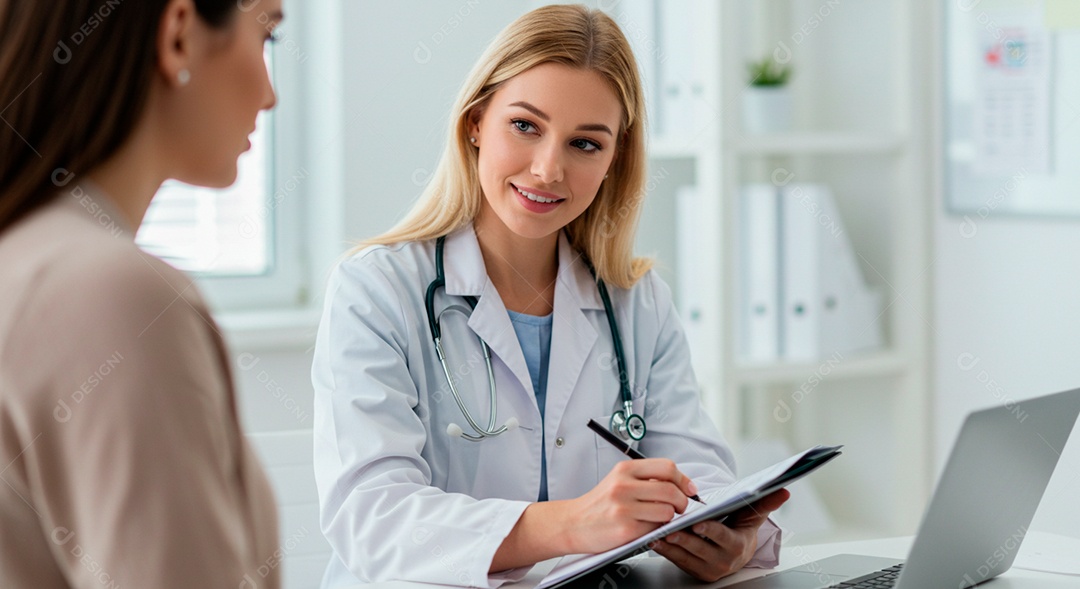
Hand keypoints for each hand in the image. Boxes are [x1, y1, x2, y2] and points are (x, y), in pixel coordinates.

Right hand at [563, 459, 697, 553]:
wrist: (573, 523)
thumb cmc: (600, 504)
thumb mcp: (619, 481)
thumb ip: (646, 479)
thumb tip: (681, 484)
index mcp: (625, 469)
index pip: (667, 467)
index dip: (683, 480)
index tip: (689, 489)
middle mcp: (624, 485)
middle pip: (671, 490)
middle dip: (682, 502)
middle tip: (679, 507)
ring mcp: (624, 507)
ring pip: (667, 511)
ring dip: (669, 518)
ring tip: (658, 518)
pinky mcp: (626, 529)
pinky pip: (655, 528)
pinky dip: (655, 530)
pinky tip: (645, 528)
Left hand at [652, 488, 789, 581]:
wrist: (735, 552)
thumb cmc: (740, 530)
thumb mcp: (753, 516)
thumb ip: (766, 503)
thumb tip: (783, 490)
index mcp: (737, 546)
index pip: (723, 538)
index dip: (710, 530)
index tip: (698, 522)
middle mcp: (722, 561)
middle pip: (700, 548)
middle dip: (684, 538)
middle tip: (670, 527)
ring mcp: (706, 568)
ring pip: (685, 556)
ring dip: (669, 544)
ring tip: (657, 531)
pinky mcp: (693, 571)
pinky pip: (676, 561)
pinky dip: (664, 550)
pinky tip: (654, 539)